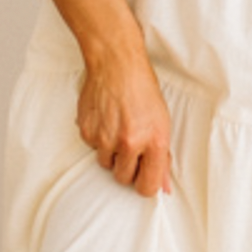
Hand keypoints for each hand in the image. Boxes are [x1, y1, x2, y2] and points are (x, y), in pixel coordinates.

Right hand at [76, 44, 172, 196]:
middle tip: (130, 148)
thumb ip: (162, 157)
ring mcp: (105, 138)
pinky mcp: (87, 131)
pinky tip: (106, 120)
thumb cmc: (142, 90)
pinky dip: (98, 138)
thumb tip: (164, 186)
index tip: (143, 179)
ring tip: (118, 129)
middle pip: (123, 179)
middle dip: (127, 168)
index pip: (147, 186)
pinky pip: (92, 148)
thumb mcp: (162, 123)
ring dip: (111, 153)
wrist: (116, 65)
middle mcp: (129, 142)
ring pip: (106, 164)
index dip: (145, 186)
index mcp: (153, 142)